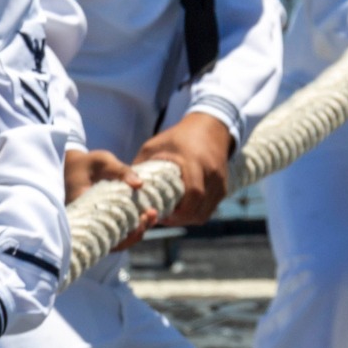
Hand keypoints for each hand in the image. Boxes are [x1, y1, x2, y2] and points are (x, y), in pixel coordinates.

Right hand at [65, 148, 155, 251]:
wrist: (74, 166)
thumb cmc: (87, 163)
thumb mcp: (103, 161)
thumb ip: (121, 170)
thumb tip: (139, 184)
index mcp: (82, 208)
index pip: (103, 231)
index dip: (125, 233)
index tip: (142, 218)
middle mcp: (87, 222)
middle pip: (112, 241)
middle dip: (135, 233)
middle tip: (151, 215)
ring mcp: (95, 223)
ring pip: (116, 239)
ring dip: (137, 231)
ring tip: (153, 214)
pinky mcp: (102, 221)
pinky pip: (117, 232)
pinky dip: (133, 227)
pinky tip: (147, 215)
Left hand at [134, 112, 234, 228]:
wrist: (210, 128)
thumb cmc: (177, 137)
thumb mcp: (154, 145)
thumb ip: (140, 166)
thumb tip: (124, 189)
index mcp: (195, 161)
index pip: (193, 194)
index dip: (177, 210)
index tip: (160, 212)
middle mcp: (212, 174)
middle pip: (198, 210)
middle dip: (178, 219)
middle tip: (161, 217)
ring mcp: (220, 183)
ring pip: (203, 214)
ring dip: (186, 219)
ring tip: (169, 214)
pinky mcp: (223, 189)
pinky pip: (208, 210)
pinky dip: (194, 214)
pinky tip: (180, 209)